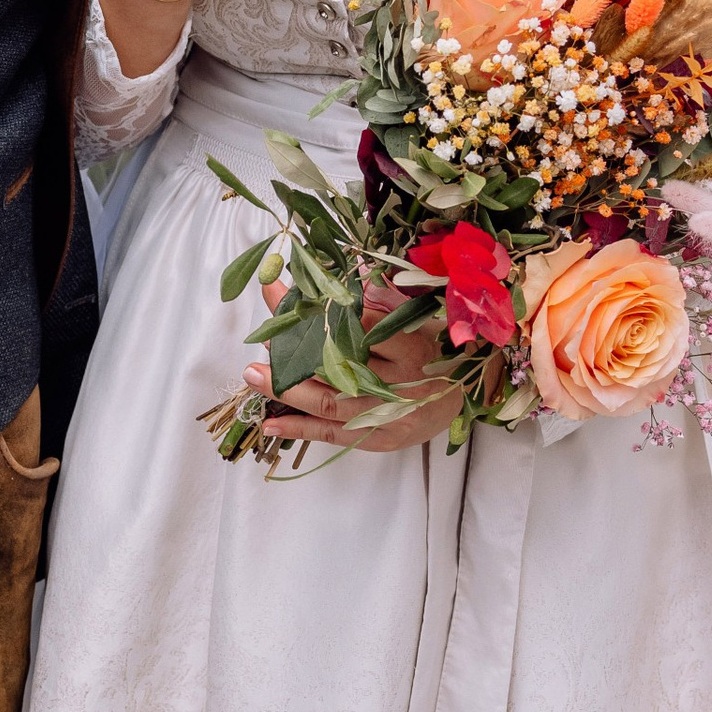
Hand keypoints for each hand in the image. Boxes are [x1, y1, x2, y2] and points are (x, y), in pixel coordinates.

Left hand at [249, 278, 463, 453]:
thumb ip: (386, 300)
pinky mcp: (376, 439)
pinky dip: (298, 430)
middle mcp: (401, 386)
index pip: (366, 329)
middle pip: (339, 366)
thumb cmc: (434, 353)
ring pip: (329, 403)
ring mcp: (387, 416)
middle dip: (297, 352)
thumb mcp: (420, 321)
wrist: (459, 402)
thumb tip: (351, 272)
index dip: (330, 314)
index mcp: (414, 349)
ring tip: (253, 374)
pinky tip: (268, 424)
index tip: (296, 297)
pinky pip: (331, 434)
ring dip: (286, 390)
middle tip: (265, 337)